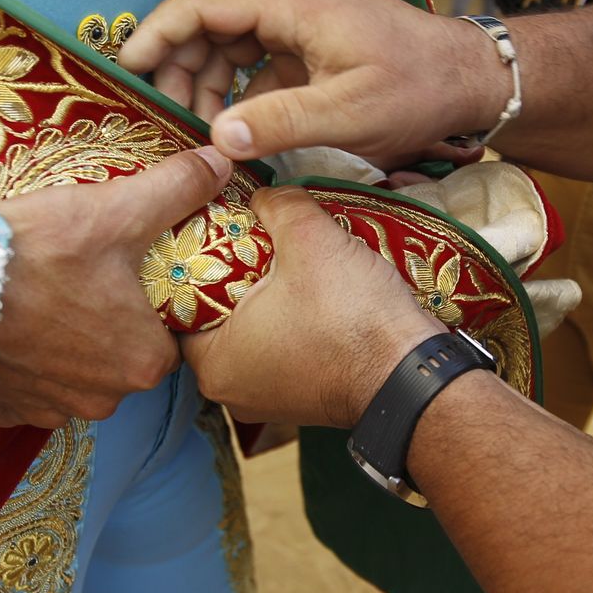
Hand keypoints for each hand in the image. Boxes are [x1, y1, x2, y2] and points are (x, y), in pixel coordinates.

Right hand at [0, 148, 231, 427]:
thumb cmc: (34, 252)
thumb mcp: (115, 210)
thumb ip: (176, 190)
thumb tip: (222, 162)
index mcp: (144, 363)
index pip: (169, 336)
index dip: (151, 302)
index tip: (126, 271)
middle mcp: (103, 401)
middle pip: (122, 357)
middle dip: (106, 321)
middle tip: (78, 274)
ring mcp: (49, 410)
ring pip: (74, 373)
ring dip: (63, 341)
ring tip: (40, 292)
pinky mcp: (3, 409)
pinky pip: (27, 385)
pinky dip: (23, 358)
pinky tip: (9, 321)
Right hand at [118, 0, 501, 162]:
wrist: (470, 79)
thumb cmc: (417, 90)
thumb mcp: (348, 116)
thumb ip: (280, 124)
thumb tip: (217, 138)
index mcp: (290, 1)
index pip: (201, 5)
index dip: (158, 36)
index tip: (128, 70)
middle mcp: (288, 0)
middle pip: (207, 23)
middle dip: (180, 69)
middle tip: (168, 121)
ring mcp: (298, 21)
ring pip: (227, 43)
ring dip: (207, 83)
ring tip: (198, 131)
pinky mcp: (309, 45)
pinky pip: (254, 60)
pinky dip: (236, 90)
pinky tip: (233, 130)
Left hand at [180, 186, 443, 427]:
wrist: (415, 375)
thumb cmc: (354, 317)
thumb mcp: (309, 238)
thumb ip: (275, 205)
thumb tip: (264, 193)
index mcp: (212, 362)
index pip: (177, 299)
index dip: (194, 255)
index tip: (212, 225)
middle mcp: (230, 390)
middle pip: (214, 315)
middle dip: (232, 275)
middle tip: (245, 234)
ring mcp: (265, 400)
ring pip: (249, 332)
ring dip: (263, 298)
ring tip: (278, 257)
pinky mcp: (299, 399)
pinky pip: (278, 349)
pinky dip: (286, 321)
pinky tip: (306, 290)